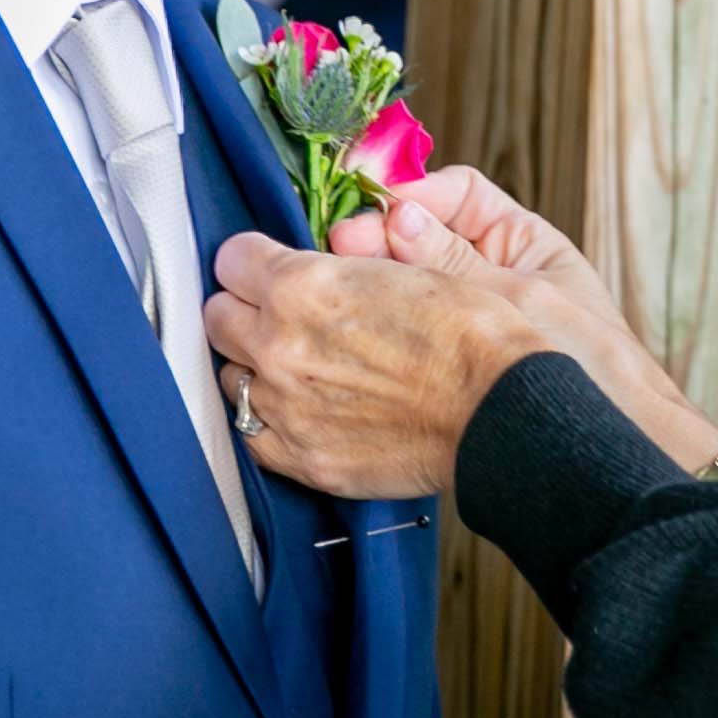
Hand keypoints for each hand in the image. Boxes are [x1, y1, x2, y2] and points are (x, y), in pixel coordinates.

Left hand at [206, 204, 550, 498]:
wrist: (499, 410)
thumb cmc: (467, 336)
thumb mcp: (400, 269)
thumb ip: (336, 267)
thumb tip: (306, 264)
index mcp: (301, 287)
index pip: (231, 259)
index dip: (254, 260)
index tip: (267, 269)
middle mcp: (280, 346)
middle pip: (218, 315)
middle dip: (245, 309)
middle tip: (279, 314)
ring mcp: (285, 407)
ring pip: (229, 374)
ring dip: (254, 365)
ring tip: (297, 365)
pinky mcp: (300, 457)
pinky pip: (249, 432)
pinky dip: (266, 418)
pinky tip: (298, 408)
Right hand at [337, 172, 711, 464]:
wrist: (600, 459)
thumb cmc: (587, 371)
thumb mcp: (522, 302)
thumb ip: (456, 261)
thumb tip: (400, 216)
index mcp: (520, 241)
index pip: (457, 194)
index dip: (411, 193)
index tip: (368, 201)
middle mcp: (489, 271)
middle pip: (419, 234)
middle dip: (379, 235)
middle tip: (343, 244)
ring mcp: (462, 316)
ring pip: (402, 280)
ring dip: (371, 276)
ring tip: (342, 280)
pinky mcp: (440, 361)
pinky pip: (401, 327)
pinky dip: (376, 320)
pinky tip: (356, 320)